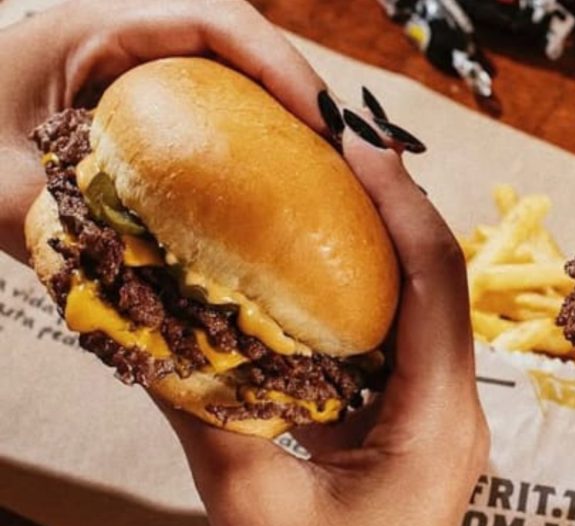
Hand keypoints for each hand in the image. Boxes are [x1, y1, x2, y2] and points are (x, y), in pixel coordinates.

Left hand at [0, 0, 325, 261]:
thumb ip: (66, 232)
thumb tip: (154, 292)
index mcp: (95, 24)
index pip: (217, 20)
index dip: (285, 67)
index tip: (330, 127)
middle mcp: (126, 34)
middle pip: (243, 45)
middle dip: (304, 96)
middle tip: (351, 163)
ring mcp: (137, 66)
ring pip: (236, 76)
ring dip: (286, 120)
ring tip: (330, 180)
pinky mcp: (139, 100)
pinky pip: (214, 108)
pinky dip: (255, 141)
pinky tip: (276, 191)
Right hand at [165, 128, 488, 525]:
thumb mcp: (251, 507)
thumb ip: (206, 417)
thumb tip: (157, 333)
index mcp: (438, 424)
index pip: (436, 283)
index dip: (401, 203)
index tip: (357, 146)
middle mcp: (454, 414)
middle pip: (436, 285)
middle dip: (390, 211)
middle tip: (331, 154)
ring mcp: (438, 424)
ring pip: (419, 312)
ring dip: (376, 252)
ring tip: (320, 197)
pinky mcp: (412, 435)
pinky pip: (395, 350)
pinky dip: (358, 304)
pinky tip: (308, 282)